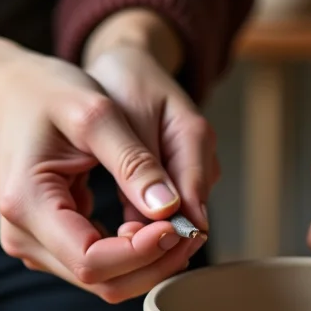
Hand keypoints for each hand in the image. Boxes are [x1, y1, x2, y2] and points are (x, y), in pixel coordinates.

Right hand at [0, 26, 213, 302]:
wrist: (8, 88)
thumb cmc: (47, 91)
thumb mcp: (97, 114)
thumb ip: (134, 162)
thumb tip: (169, 208)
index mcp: (28, 204)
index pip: (93, 261)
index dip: (142, 253)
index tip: (178, 226)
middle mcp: (24, 236)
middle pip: (102, 281)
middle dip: (154, 263)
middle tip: (192, 230)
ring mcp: (35, 243)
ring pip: (105, 280)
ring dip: (148, 262)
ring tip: (181, 227)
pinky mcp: (51, 241)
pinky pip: (101, 265)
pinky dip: (135, 254)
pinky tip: (158, 227)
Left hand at [85, 44, 218, 230]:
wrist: (127, 65)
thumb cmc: (122, 82)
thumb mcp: (123, 115)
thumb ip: (140, 165)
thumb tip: (161, 216)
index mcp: (195, 136)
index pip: (194, 202)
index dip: (164, 233)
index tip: (128, 245)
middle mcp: (203, 159)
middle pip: (189, 218)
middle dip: (152, 241)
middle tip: (108, 244)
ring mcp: (194, 171)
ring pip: (176, 220)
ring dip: (142, 236)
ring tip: (107, 236)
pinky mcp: (180, 179)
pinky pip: (165, 212)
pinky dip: (139, 224)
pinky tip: (113, 224)